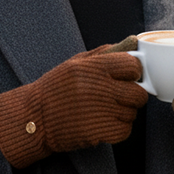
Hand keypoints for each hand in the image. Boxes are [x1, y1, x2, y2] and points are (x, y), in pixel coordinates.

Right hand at [0, 46, 147, 168]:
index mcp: (94, 67)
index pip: (133, 65)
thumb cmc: (56, 88)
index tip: (126, 77)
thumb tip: (133, 41)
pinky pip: (125, 130)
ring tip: (104, 110)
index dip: (133, 72)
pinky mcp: (100, 132)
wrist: (34, 118)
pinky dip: (118, 129)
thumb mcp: (77, 63)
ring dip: (123, 113)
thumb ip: (107, 52)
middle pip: (138, 93)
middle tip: (117, 97)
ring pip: (133, 113)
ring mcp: (101, 111)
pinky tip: (103, 123)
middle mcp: (99, 88)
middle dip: (132, 95)